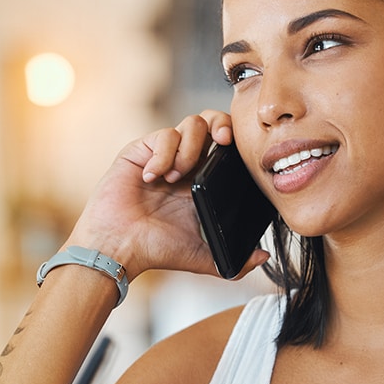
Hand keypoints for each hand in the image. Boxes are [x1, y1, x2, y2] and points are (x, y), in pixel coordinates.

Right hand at [65, 110, 267, 280]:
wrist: (119, 248)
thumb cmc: (156, 250)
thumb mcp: (203, 257)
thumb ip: (236, 261)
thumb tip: (265, 258)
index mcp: (202, 181)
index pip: (226, 146)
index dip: (237, 140)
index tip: (240, 151)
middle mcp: (185, 163)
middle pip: (211, 122)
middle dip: (221, 123)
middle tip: (223, 141)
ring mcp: (163, 155)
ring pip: (190, 123)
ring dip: (191, 147)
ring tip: (177, 176)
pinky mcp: (141, 151)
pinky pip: (162, 135)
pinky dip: (163, 155)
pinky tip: (153, 177)